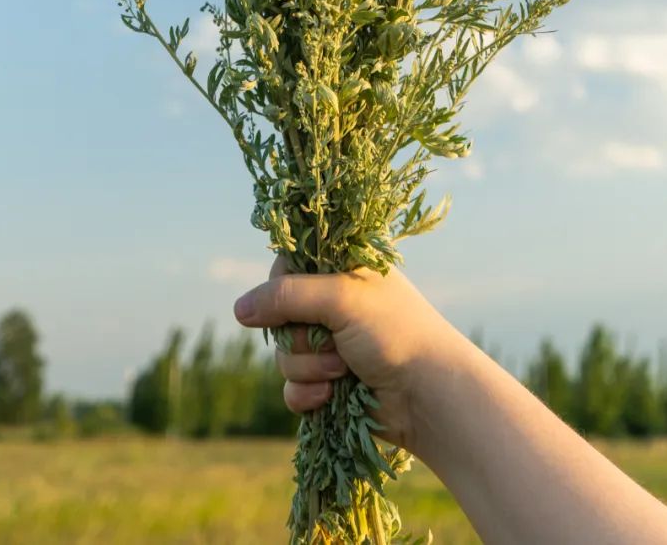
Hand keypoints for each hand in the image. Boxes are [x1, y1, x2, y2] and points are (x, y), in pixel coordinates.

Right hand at [233, 253, 462, 449]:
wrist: (427, 396)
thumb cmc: (394, 332)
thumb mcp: (341, 299)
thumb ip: (287, 297)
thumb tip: (239, 310)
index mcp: (342, 271)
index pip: (288, 266)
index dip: (282, 286)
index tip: (294, 299)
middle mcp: (333, 306)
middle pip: (278, 315)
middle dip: (299, 335)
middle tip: (334, 339)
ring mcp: (330, 346)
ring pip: (283, 355)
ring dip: (308, 367)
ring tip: (344, 369)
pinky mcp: (327, 385)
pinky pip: (291, 389)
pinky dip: (306, 395)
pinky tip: (330, 398)